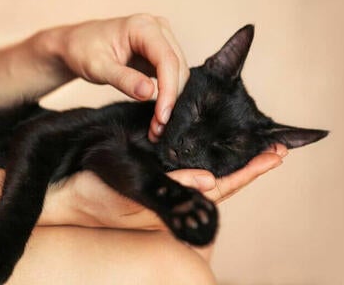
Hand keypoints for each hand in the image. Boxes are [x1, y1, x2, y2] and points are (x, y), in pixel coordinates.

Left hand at [47, 14, 188, 140]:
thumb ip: (123, 79)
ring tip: (157, 126)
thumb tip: (149, 94)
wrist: (76, 45)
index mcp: (143, 27)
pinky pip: (173, 76)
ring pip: (179, 74)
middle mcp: (158, 29)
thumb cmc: (82, 50)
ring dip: (172, 101)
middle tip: (158, 128)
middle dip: (171, 100)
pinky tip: (158, 115)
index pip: (167, 60)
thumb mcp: (98, 67)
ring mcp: (162, 41)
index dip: (169, 90)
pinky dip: (168, 96)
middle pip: (178, 68)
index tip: (161, 116)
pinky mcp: (161, 54)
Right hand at [62, 144, 286, 229]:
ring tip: (255, 145)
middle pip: (223, 180)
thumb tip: (210, 182)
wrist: (67, 194)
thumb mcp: (133, 194)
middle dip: (249, 165)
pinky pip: (188, 163)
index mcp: (176, 202)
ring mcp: (167, 184)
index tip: (274, 157)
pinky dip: (206, 151)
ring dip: (232, 158)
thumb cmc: (95, 196)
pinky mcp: (156, 173)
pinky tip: (213, 142)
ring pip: (208, 171)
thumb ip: (171, 188)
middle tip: (276, 148)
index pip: (222, 187)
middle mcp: (177, 193)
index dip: (249, 173)